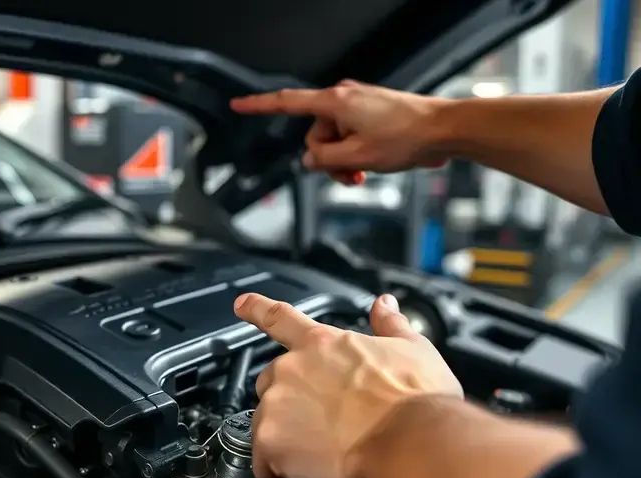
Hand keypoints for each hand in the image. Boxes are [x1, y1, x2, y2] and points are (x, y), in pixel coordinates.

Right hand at [230, 80, 449, 184]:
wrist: (443, 131)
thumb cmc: (408, 136)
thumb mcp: (358, 157)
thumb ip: (325, 161)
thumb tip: (310, 161)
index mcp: (336, 102)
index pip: (286, 103)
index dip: (258, 106)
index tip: (239, 105)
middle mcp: (345, 99)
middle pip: (315, 136)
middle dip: (329, 159)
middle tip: (350, 173)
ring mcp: (358, 106)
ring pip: (334, 142)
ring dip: (345, 161)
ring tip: (365, 170)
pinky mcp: (371, 115)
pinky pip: (350, 138)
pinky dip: (356, 154)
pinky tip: (371, 164)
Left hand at [234, 292, 462, 477]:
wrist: (412, 446)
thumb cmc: (417, 405)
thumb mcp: (413, 351)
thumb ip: (391, 325)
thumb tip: (384, 305)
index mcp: (323, 344)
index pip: (281, 318)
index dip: (258, 309)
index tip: (241, 304)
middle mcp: (292, 369)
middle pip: (270, 384)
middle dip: (290, 405)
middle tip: (325, 428)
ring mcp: (276, 405)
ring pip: (269, 428)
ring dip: (290, 445)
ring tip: (331, 459)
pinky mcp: (270, 442)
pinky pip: (266, 467)